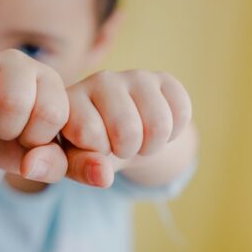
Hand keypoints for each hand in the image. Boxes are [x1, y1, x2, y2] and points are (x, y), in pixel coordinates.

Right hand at [0, 49, 69, 181]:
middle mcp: (17, 61)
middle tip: (2, 130)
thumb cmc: (11, 143)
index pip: (51, 112)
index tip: (27, 138)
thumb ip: (50, 164)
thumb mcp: (36, 158)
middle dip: (6, 130)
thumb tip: (29, 165)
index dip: (35, 138)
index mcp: (48, 80)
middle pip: (14, 102)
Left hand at [62, 70, 192, 186]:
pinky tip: (154, 128)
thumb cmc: (89, 148)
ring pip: (159, 124)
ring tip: (137, 141)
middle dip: (127, 151)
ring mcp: (133, 76)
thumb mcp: (75, 162)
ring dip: (152, 146)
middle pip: (127, 130)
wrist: (118, 133)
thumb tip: (103, 175)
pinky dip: (174, 133)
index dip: (96, 153)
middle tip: (119, 147)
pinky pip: (182, 112)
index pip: (88, 131)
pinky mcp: (163, 78)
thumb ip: (81, 168)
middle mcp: (99, 80)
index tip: (92, 149)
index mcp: (70, 98)